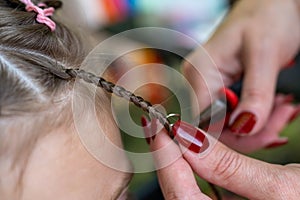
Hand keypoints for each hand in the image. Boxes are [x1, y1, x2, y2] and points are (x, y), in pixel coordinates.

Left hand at [142, 118, 299, 198]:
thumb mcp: (282, 188)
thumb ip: (231, 168)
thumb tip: (189, 139)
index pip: (181, 196)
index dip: (166, 159)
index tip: (158, 128)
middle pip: (177, 195)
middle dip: (166, 159)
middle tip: (157, 129)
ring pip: (185, 193)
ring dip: (174, 163)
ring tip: (167, 136)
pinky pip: (199, 193)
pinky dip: (191, 171)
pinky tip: (189, 154)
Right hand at [182, 0, 299, 138]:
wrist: (268, 6)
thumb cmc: (265, 17)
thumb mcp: (265, 55)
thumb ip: (255, 94)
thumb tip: (244, 129)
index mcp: (199, 73)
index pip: (200, 123)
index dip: (228, 137)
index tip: (263, 136)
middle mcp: (195, 83)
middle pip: (213, 128)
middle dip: (248, 132)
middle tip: (280, 120)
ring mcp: (204, 87)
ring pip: (224, 125)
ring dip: (255, 125)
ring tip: (281, 111)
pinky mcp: (216, 90)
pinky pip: (230, 115)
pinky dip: (252, 117)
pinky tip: (270, 108)